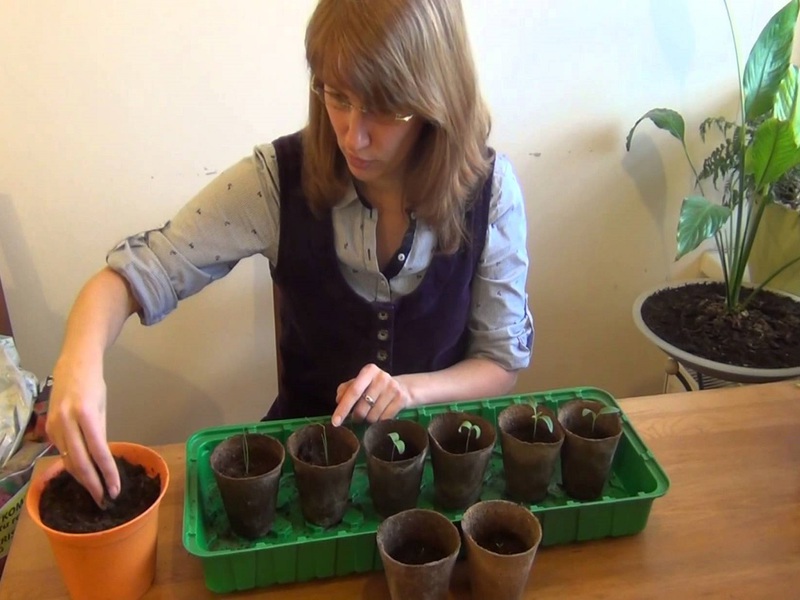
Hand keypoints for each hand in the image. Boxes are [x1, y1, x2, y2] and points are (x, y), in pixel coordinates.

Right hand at [46, 362, 119, 505]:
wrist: (73, 365)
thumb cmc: (94, 385)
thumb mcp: (103, 407)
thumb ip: (100, 433)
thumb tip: (101, 459)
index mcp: (86, 414)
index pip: (99, 451)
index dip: (107, 473)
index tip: (115, 490)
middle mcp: (67, 421)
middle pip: (79, 462)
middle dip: (92, 484)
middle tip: (104, 499)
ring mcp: (54, 425)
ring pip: (68, 460)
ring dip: (81, 478)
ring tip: (95, 492)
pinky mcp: (48, 428)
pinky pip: (61, 451)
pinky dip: (72, 465)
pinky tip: (81, 474)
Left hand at [332, 364, 412, 425]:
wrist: (402, 387)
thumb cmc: (374, 386)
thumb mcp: (360, 383)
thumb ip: (346, 389)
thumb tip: (339, 401)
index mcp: (369, 371)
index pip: (353, 392)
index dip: (343, 408)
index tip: (335, 422)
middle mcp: (382, 377)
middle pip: (361, 408)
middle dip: (356, 417)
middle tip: (358, 416)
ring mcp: (393, 388)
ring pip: (372, 417)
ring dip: (368, 420)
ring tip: (372, 412)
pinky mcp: (401, 399)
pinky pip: (384, 420)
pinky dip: (379, 422)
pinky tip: (381, 414)